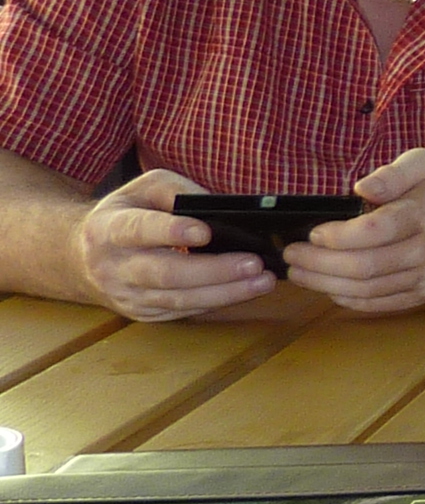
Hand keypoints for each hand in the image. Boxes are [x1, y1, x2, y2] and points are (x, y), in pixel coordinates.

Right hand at [72, 170, 276, 320]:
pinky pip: (183, 311)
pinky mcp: (143, 313)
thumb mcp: (143, 189)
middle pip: (165, 273)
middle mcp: (114, 267)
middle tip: (253, 263)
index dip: (170, 232)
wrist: (84, 257)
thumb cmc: (126, 214)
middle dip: (213, 270)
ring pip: (178, 299)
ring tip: (262, 280)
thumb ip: (176, 191)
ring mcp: (127, 295)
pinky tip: (245, 291)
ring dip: (225, 292)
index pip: (138, 230)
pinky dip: (216, 302)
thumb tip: (217, 206)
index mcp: (108, 229)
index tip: (205, 232)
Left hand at [285, 148, 424, 312]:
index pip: (376, 231)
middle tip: (292, 255)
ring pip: (368, 290)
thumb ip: (392, 172)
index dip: (338, 236)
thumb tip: (363, 188)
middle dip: (319, 264)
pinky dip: (348, 300)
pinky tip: (328, 287)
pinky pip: (380, 304)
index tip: (313, 233)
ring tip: (299, 273)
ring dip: (325, 284)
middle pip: (365, 267)